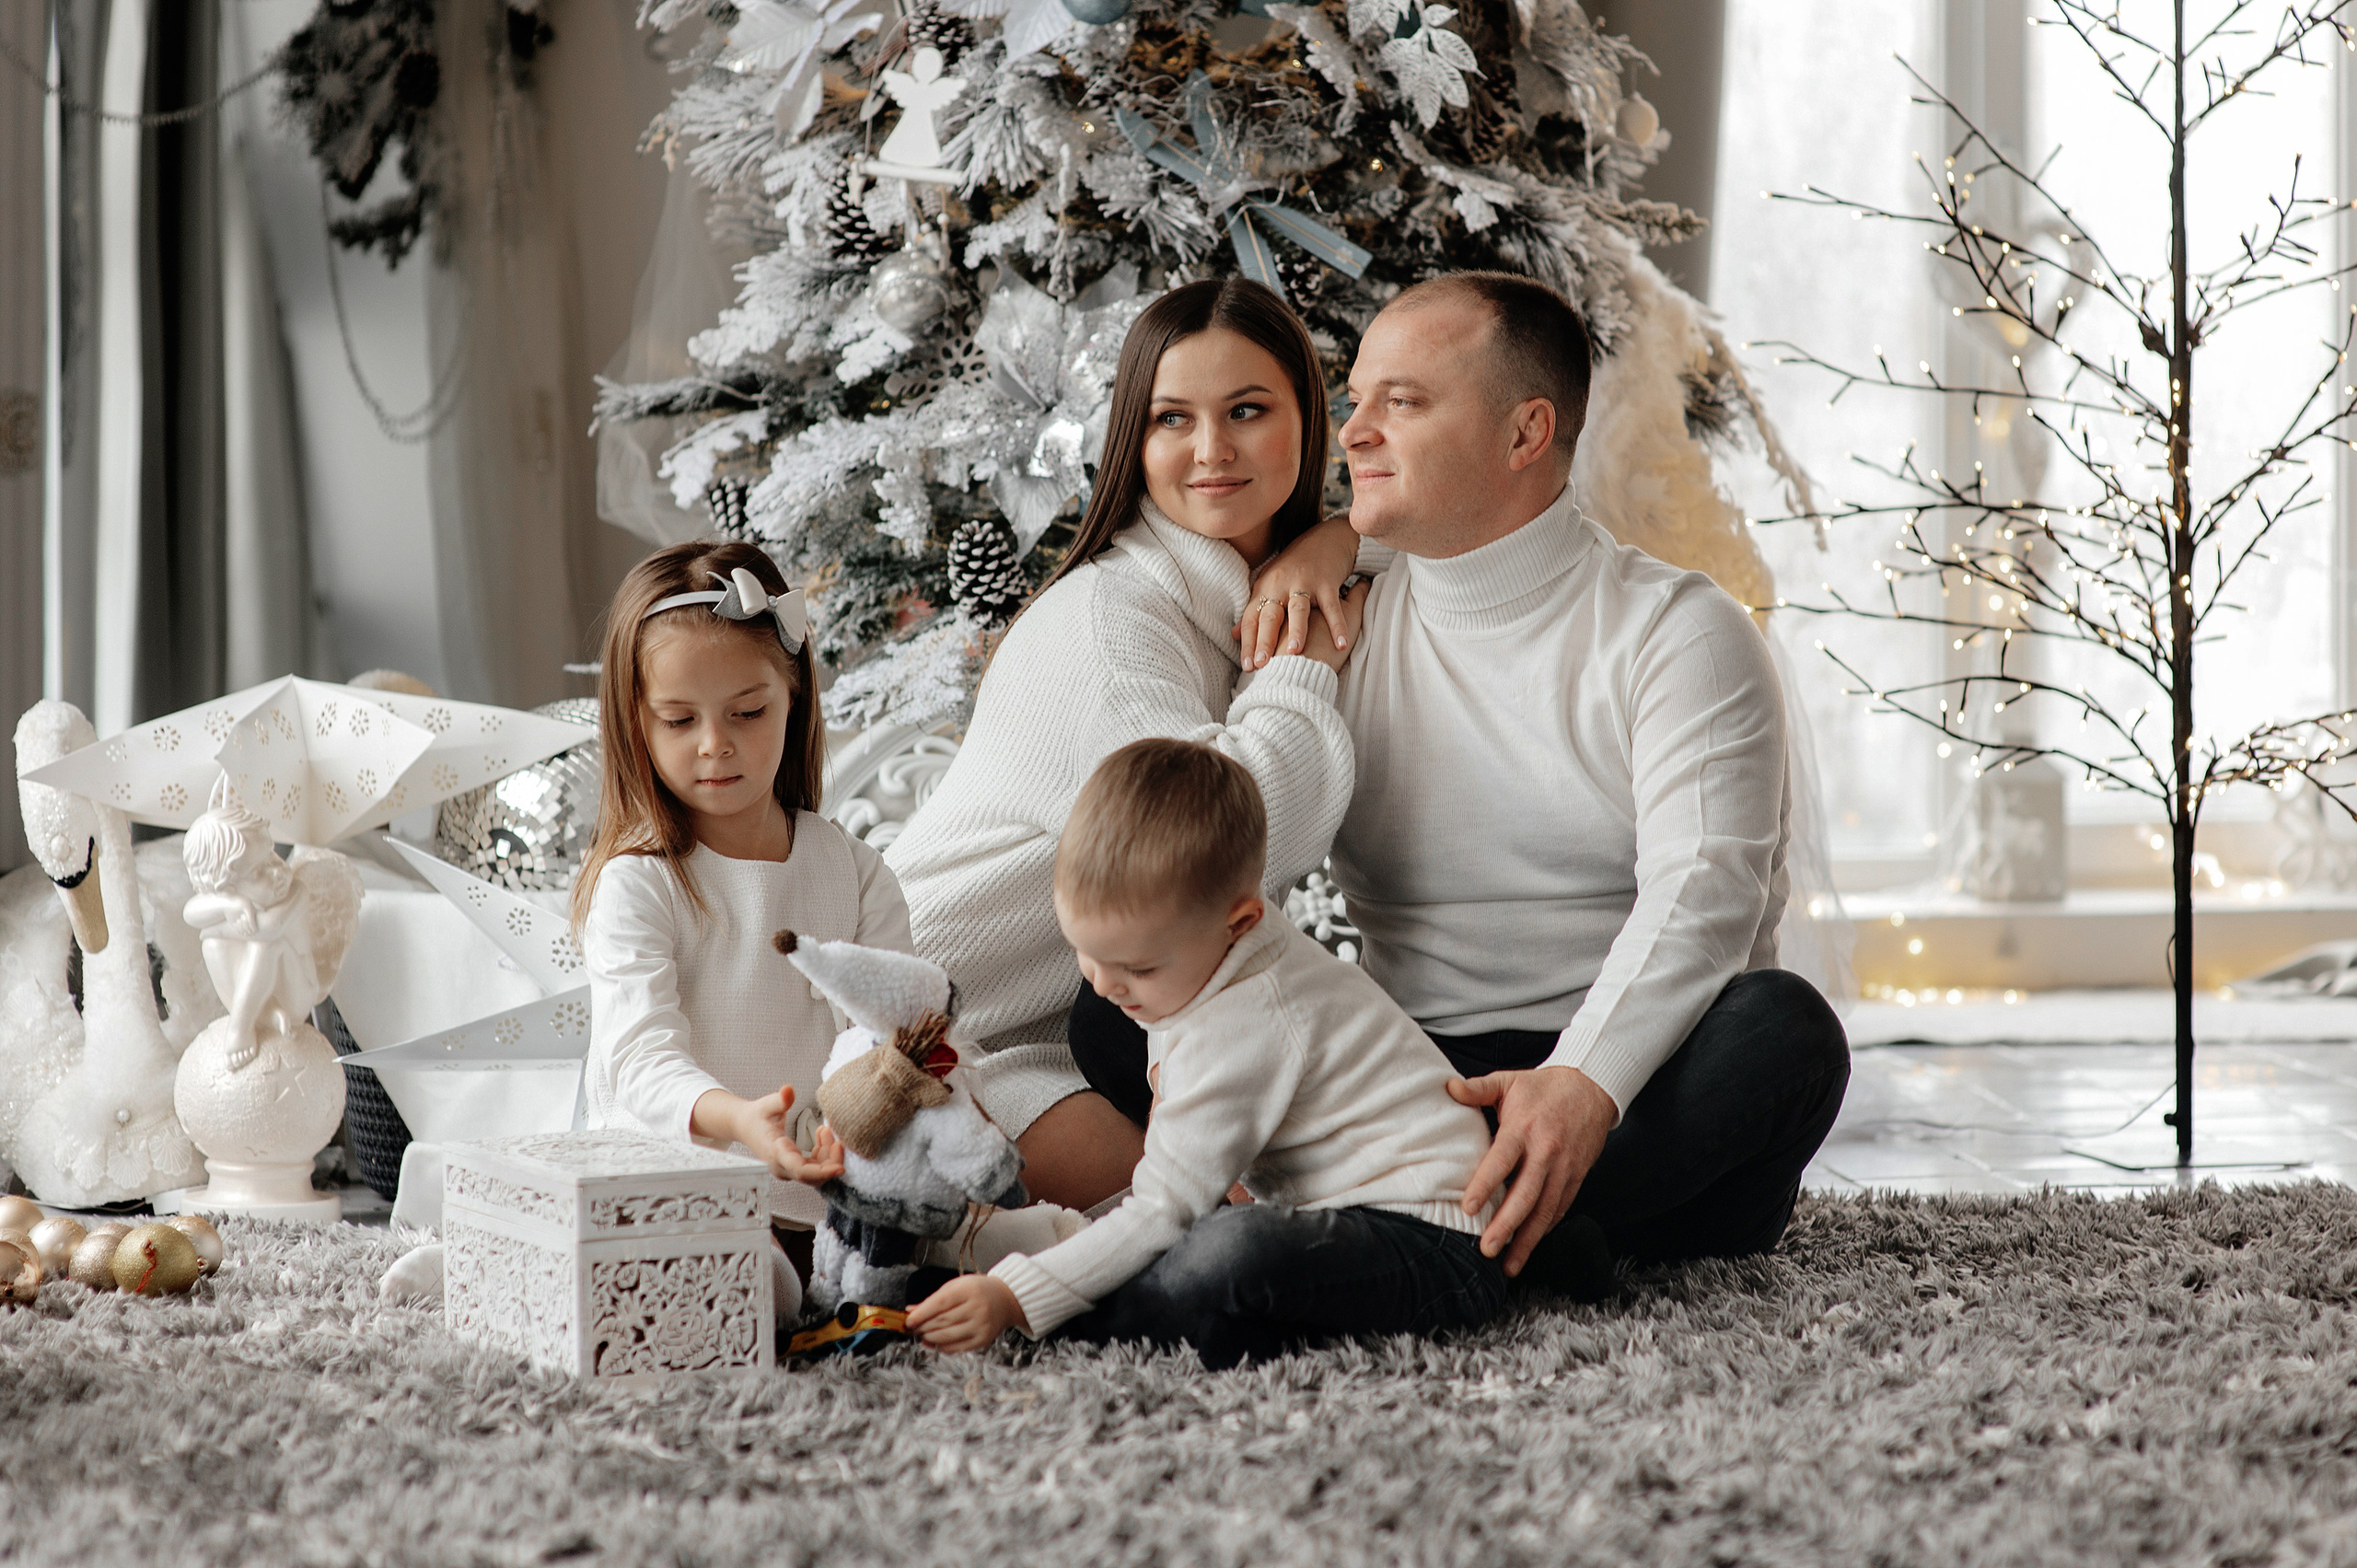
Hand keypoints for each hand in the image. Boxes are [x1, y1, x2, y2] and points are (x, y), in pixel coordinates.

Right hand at [695, 1086, 845, 1185]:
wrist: (746, 1126)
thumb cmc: (756, 1116)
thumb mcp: (766, 1104)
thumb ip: (779, 1099)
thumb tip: (788, 1090)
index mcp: (776, 1153)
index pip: (800, 1169)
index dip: (822, 1172)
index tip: (840, 1168)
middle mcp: (782, 1167)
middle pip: (813, 1176)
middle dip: (831, 1161)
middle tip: (838, 1141)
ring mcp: (788, 1170)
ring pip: (817, 1172)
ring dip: (828, 1155)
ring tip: (825, 1130)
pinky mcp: (794, 1168)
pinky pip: (815, 1167)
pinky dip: (824, 1154)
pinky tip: (822, 1136)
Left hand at [907, 1274, 1028, 1351]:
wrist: (1006, 1300)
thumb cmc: (977, 1290)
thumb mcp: (957, 1286)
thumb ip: (934, 1299)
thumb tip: (910, 1311)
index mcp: (969, 1290)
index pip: (941, 1303)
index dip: (922, 1313)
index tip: (908, 1320)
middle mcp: (977, 1308)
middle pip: (942, 1321)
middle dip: (923, 1327)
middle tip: (911, 1329)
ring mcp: (981, 1326)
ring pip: (947, 1336)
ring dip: (929, 1338)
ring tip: (921, 1335)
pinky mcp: (983, 1340)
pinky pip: (957, 1348)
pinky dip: (942, 1347)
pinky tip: (933, 1343)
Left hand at [1235, 514, 1359, 669]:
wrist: (1324, 537)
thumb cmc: (1294, 567)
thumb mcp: (1269, 586)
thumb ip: (1253, 611)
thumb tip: (1233, 635)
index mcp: (1264, 588)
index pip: (1251, 619)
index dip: (1248, 643)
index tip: (1247, 666)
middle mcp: (1280, 585)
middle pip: (1270, 616)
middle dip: (1264, 641)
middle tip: (1261, 665)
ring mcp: (1304, 582)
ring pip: (1298, 610)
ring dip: (1296, 631)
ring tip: (1294, 653)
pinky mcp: (1327, 581)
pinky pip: (1332, 607)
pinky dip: (1337, 625)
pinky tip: (1341, 644)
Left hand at [1446, 1066, 1615, 1277]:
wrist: (1593, 1086)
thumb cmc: (1543, 1087)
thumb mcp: (1509, 1081)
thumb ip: (1478, 1088)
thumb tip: (1447, 1087)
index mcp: (1524, 1128)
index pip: (1502, 1160)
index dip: (1485, 1184)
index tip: (1468, 1208)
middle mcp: (1546, 1152)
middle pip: (1526, 1194)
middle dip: (1506, 1226)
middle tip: (1486, 1248)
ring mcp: (1564, 1167)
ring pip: (1545, 1210)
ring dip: (1527, 1239)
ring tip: (1509, 1264)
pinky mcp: (1577, 1177)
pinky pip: (1560, 1208)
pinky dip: (1545, 1229)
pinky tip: (1529, 1246)